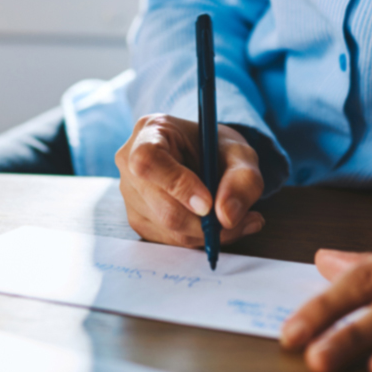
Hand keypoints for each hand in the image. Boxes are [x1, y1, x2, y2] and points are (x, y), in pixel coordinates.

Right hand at [115, 114, 264, 247]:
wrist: (207, 157)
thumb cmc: (218, 149)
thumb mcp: (241, 154)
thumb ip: (242, 180)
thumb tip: (227, 217)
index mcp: (150, 130)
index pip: (148, 160)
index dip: (178, 185)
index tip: (208, 203)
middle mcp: (129, 162)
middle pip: (160, 204)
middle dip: (204, 221)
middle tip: (241, 221)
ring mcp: (130, 194)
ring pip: (167, 228)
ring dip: (207, 232)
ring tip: (238, 221)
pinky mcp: (138, 219)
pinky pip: (168, 240)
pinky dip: (198, 238)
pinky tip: (216, 225)